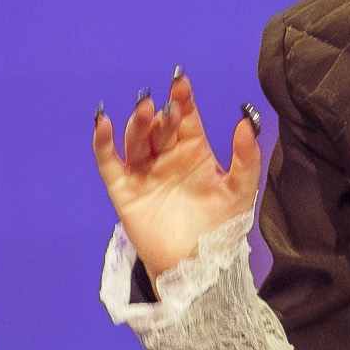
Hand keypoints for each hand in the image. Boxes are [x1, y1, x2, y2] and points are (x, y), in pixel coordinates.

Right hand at [91, 69, 260, 277]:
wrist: (198, 267)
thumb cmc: (221, 228)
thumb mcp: (240, 191)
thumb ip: (246, 158)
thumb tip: (245, 122)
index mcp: (194, 151)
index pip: (185, 117)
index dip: (183, 100)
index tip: (181, 83)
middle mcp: (166, 157)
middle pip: (159, 126)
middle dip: (161, 113)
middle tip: (165, 106)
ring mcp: (144, 172)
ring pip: (135, 139)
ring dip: (138, 123)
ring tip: (145, 110)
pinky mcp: (124, 191)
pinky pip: (110, 163)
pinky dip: (103, 143)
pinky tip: (104, 123)